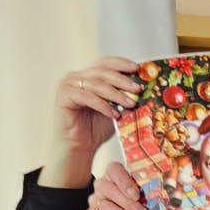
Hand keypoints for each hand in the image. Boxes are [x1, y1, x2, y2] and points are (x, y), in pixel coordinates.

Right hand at [44, 59, 141, 184]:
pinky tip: (114, 114)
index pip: (106, 63)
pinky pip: (87, 97)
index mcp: (89, 75)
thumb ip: (125, 97)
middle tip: (138, 88)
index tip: (138, 68)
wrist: (79, 146)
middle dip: (123, 80)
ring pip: (97, 84)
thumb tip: (145, 89)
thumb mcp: (116, 109)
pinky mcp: (64, 95)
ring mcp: (69, 84)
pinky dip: (103, 105)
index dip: (122, 63)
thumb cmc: (97, 128)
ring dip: (116, 94)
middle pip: (103, 72)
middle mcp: (77, 76)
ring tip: (131, 104)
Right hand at [87, 161, 147, 209]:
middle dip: (129, 204)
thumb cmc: (142, 208)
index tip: (137, 195)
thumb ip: (151, 191)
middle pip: (109, 189)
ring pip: (106, 206)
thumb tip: (164, 190)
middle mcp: (102, 185)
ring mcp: (95, 200)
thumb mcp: (149, 198)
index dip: (124, 181)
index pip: (114, 170)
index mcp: (115, 174)